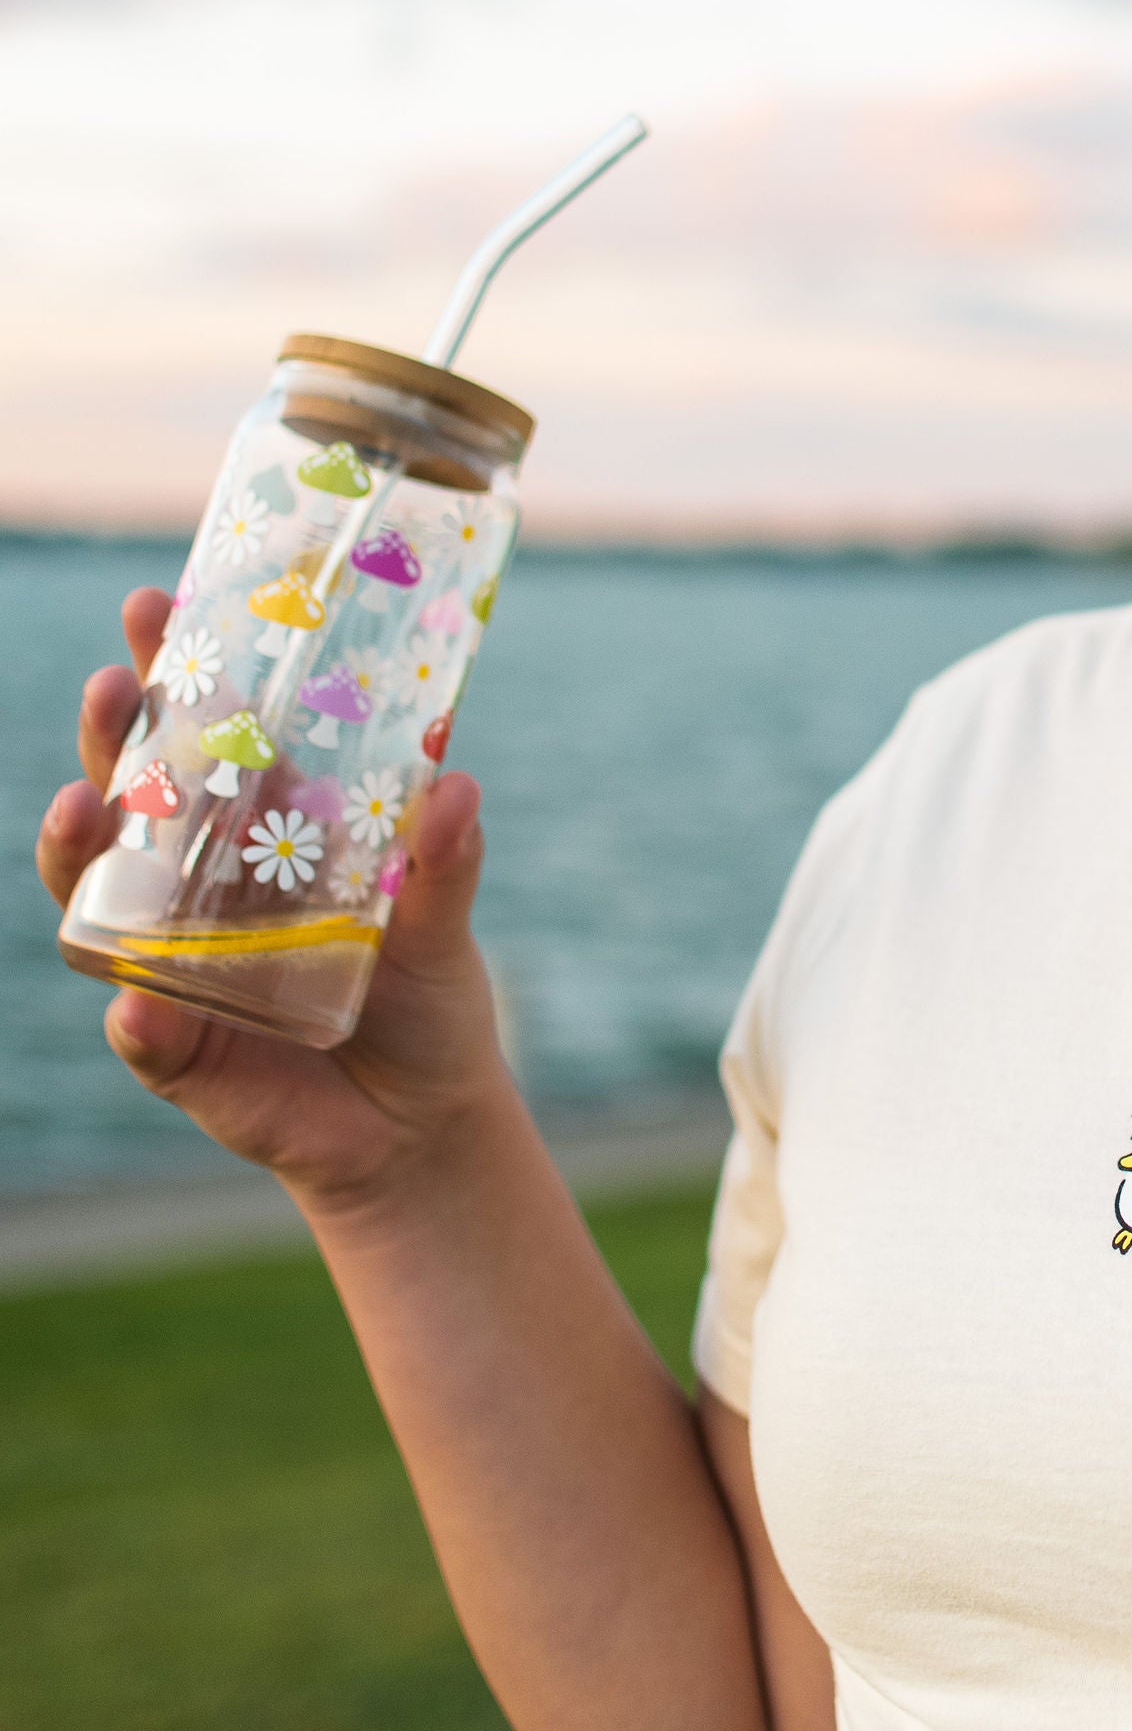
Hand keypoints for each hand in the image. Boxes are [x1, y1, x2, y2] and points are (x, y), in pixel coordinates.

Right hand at [35, 584, 513, 1213]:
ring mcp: (170, 963)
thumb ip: (445, 864)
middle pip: (129, 797)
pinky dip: (136, 1018)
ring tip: (81, 808)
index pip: (200, 739)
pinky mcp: (175, 1050)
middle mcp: (196, 887)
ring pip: (97, 898)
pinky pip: (141, 1030)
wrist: (418, 1125)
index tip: (157, 605)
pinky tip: (138, 1006)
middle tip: (114, 684)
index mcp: (258, 832)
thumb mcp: (442, 926)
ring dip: (77, 850)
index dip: (170, 675)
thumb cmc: (425, 1001)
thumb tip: (455, 788)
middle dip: (111, 736)